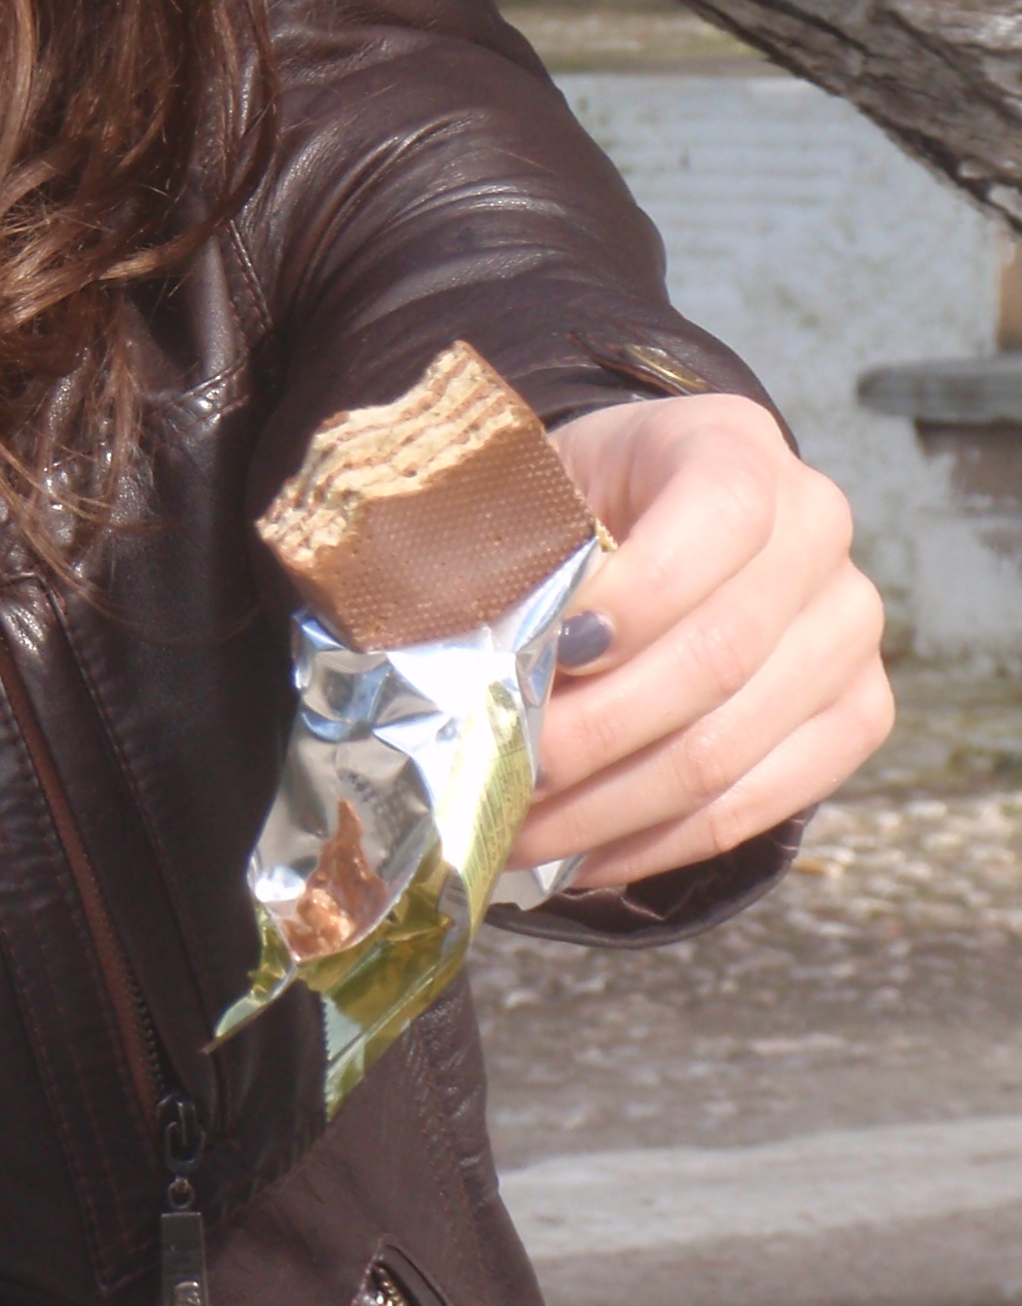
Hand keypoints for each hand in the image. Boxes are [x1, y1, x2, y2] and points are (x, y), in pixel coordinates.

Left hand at [516, 392, 890, 888]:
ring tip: (514, 833)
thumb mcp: (534, 489)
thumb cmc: (577, 506)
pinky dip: (655, 844)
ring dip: (606, 810)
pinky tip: (577, 858)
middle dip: (592, 732)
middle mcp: (816, 530)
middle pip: (717, 656)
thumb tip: (449, 657)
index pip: (720, 516)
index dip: (636, 596)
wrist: (658, 524)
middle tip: (499, 775)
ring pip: (729, 749)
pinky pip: (759, 803)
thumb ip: (505, 548)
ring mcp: (848, 628)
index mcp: (734, 447)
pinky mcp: (856, 713)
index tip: (546, 654)